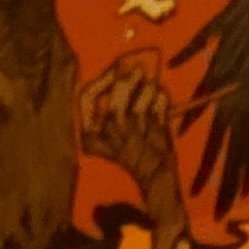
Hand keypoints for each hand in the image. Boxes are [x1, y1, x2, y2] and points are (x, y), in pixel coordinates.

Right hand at [80, 62, 185, 225]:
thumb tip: (124, 67)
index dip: (102, 79)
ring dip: (147, 89)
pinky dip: (162, 98)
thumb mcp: (115, 128)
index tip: (117, 67)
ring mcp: (133, 141)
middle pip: (114, 101)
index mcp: (90, 137)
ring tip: (152, 85)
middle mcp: (109, 140)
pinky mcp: (155, 140)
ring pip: (139, 105)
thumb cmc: (134, 152)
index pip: (86, 98)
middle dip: (126, 81)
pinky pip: (159, 108)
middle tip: (138, 69)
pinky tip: (162, 96)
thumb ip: (115, 98)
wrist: (156, 182)